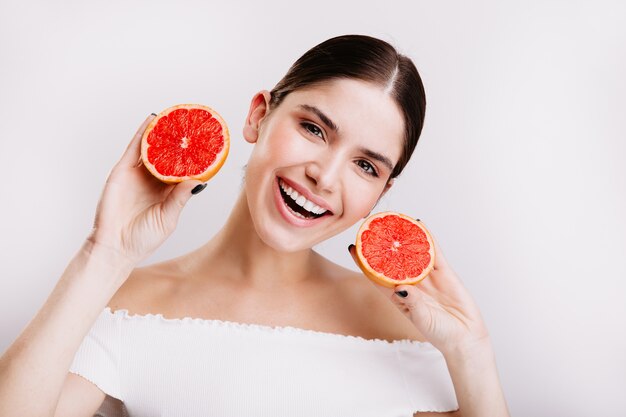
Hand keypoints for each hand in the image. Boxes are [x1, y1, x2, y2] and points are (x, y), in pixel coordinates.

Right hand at [87, 114, 203, 264]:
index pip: (183, 169)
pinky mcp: (122, 171)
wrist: (115, 247)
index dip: (194, 157)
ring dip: (162, 132)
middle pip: (168, 155)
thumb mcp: (169, 217)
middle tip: (193, 123)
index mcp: (167, 192)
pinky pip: (134, 148)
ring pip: (152, 147)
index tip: (207, 143)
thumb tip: (199, 180)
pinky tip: (152, 120)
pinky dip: (142, 133)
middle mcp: (153, 181)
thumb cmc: (143, 239)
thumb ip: (181, 197)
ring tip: (175, 116)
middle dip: (179, 141)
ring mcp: (137, 174)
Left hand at [349, 227, 489, 355]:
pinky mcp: (444, 272)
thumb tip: (402, 286)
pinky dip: (427, 238)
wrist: (465, 337)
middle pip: (393, 259)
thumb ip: (412, 302)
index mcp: (398, 295)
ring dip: (404, 237)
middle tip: (371, 226)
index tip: (352, 248)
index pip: (376, 275)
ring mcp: (427, 276)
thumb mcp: (421, 318)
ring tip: (394, 220)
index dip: (364, 262)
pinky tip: (420, 225)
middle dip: (382, 244)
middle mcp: (410, 283)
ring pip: (413, 252)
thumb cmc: (440, 333)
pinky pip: (434, 252)